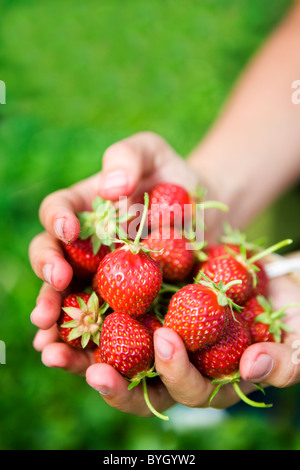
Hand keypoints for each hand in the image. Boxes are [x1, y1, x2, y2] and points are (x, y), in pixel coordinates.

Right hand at [29, 131, 200, 385]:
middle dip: (47, 285)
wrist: (209, 213)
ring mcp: (104, 279)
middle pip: (53, 265)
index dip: (56, 223)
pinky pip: (106, 326)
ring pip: (71, 304)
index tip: (68, 232)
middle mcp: (85, 249)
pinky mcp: (129, 305)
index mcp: (83, 210)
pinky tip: (89, 365)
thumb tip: (112, 186)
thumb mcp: (154, 154)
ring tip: (50, 348)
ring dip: (58, 328)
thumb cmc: (176, 180)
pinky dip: (94, 346)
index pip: (57, 214)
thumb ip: (129, 156)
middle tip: (48, 301)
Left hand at [85, 270, 299, 416]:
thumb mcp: (297, 332)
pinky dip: (83, 309)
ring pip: (110, 352)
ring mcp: (151, 333)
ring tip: (52, 348)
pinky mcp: (136, 304)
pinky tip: (64, 298)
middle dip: (114, 379)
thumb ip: (285, 359)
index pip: (185, 389)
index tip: (167, 342)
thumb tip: (254, 366)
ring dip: (79, 354)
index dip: (174, 374)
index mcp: (208, 377)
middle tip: (94, 367)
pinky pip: (104, 311)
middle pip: (137, 382)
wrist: (264, 268)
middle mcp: (174, 362)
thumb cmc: (287, 305)